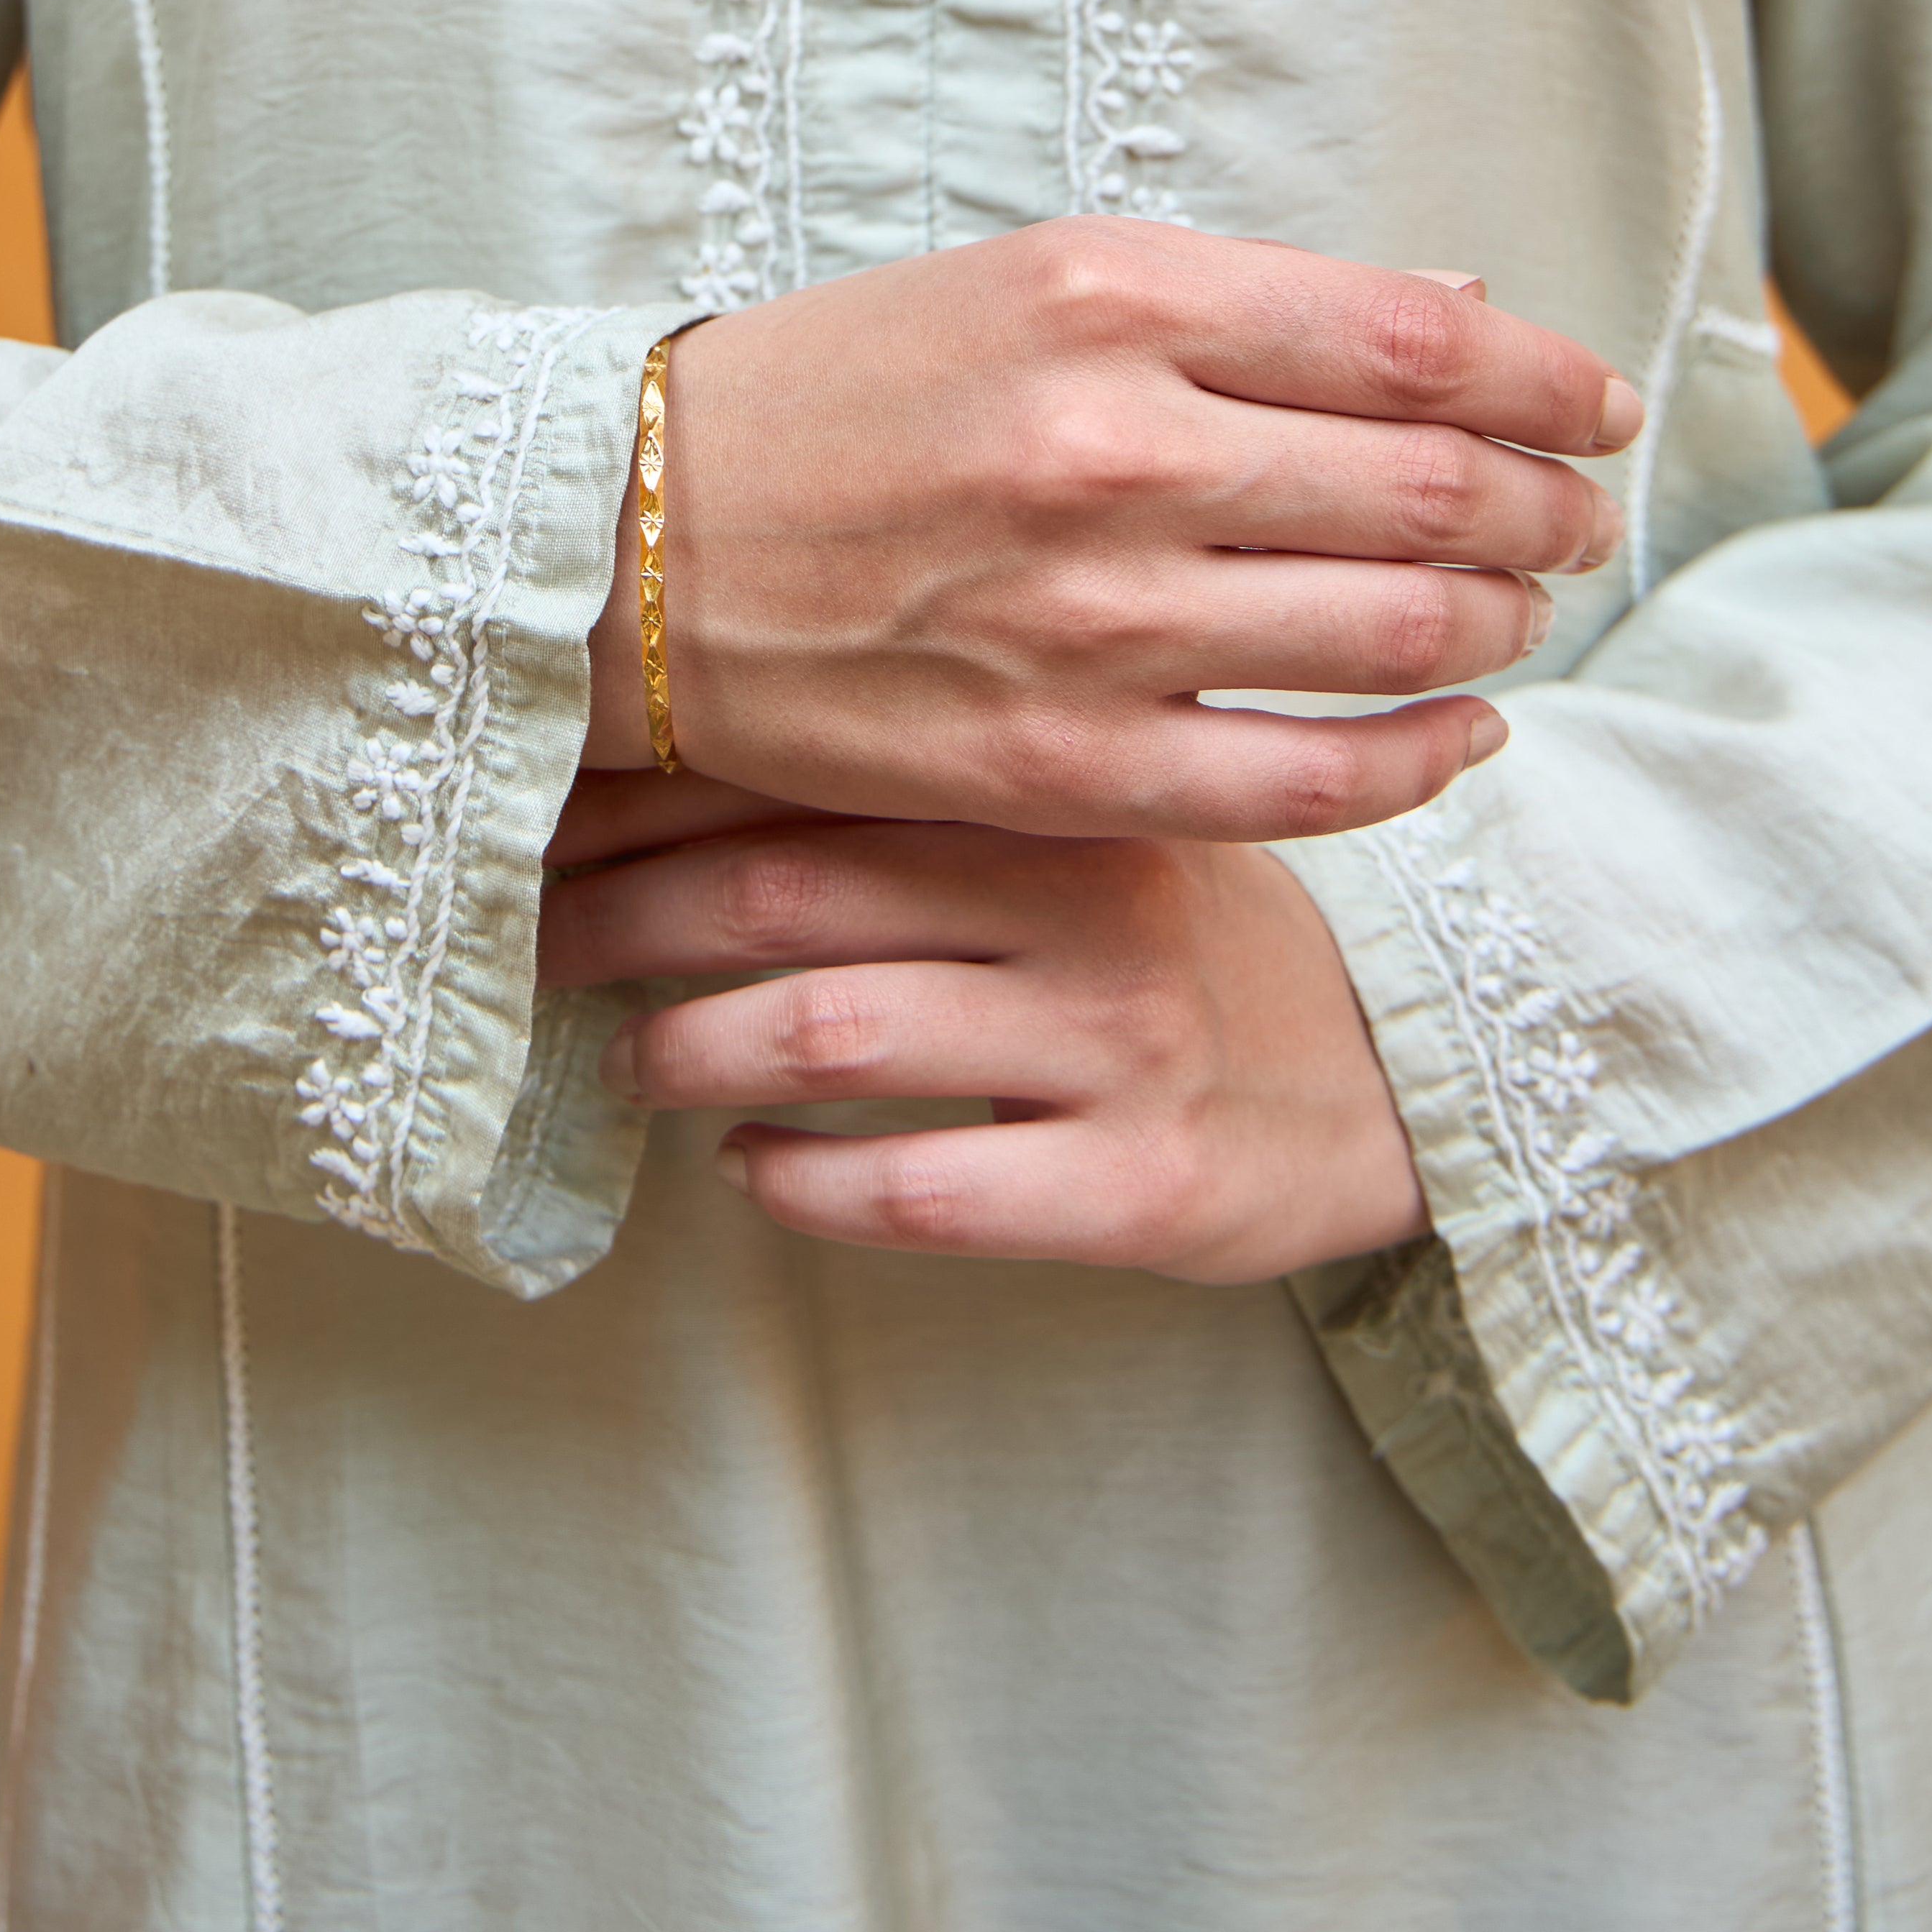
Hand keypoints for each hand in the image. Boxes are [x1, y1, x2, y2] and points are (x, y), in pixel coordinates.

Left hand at [538, 800, 1425, 1278]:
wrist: (1394, 1074)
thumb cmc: (1179, 941)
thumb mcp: (1078, 822)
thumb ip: (925, 786)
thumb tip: (681, 743)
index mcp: (1059, 790)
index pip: (807, 770)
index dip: (647, 800)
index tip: (537, 816)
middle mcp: (1085, 899)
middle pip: (789, 892)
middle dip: (623, 919)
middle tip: (537, 945)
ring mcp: (1115, 1044)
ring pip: (835, 1033)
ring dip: (687, 1048)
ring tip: (625, 1062)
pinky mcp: (1141, 1185)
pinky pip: (925, 1188)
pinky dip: (802, 1181)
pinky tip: (749, 1170)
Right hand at [583, 217, 1636, 845]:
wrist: (629, 545)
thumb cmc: (842, 397)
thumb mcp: (1032, 281)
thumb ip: (1244, 306)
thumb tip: (1465, 319)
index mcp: (1110, 297)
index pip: (1417, 340)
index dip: (1547, 380)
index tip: (1593, 403)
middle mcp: (1115, 449)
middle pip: (1436, 489)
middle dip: (1551, 506)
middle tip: (1581, 514)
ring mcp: (1095, 620)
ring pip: (1400, 632)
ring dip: (1505, 622)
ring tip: (1524, 608)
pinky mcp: (1065, 764)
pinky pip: (1314, 781)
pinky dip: (1426, 757)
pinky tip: (1464, 730)